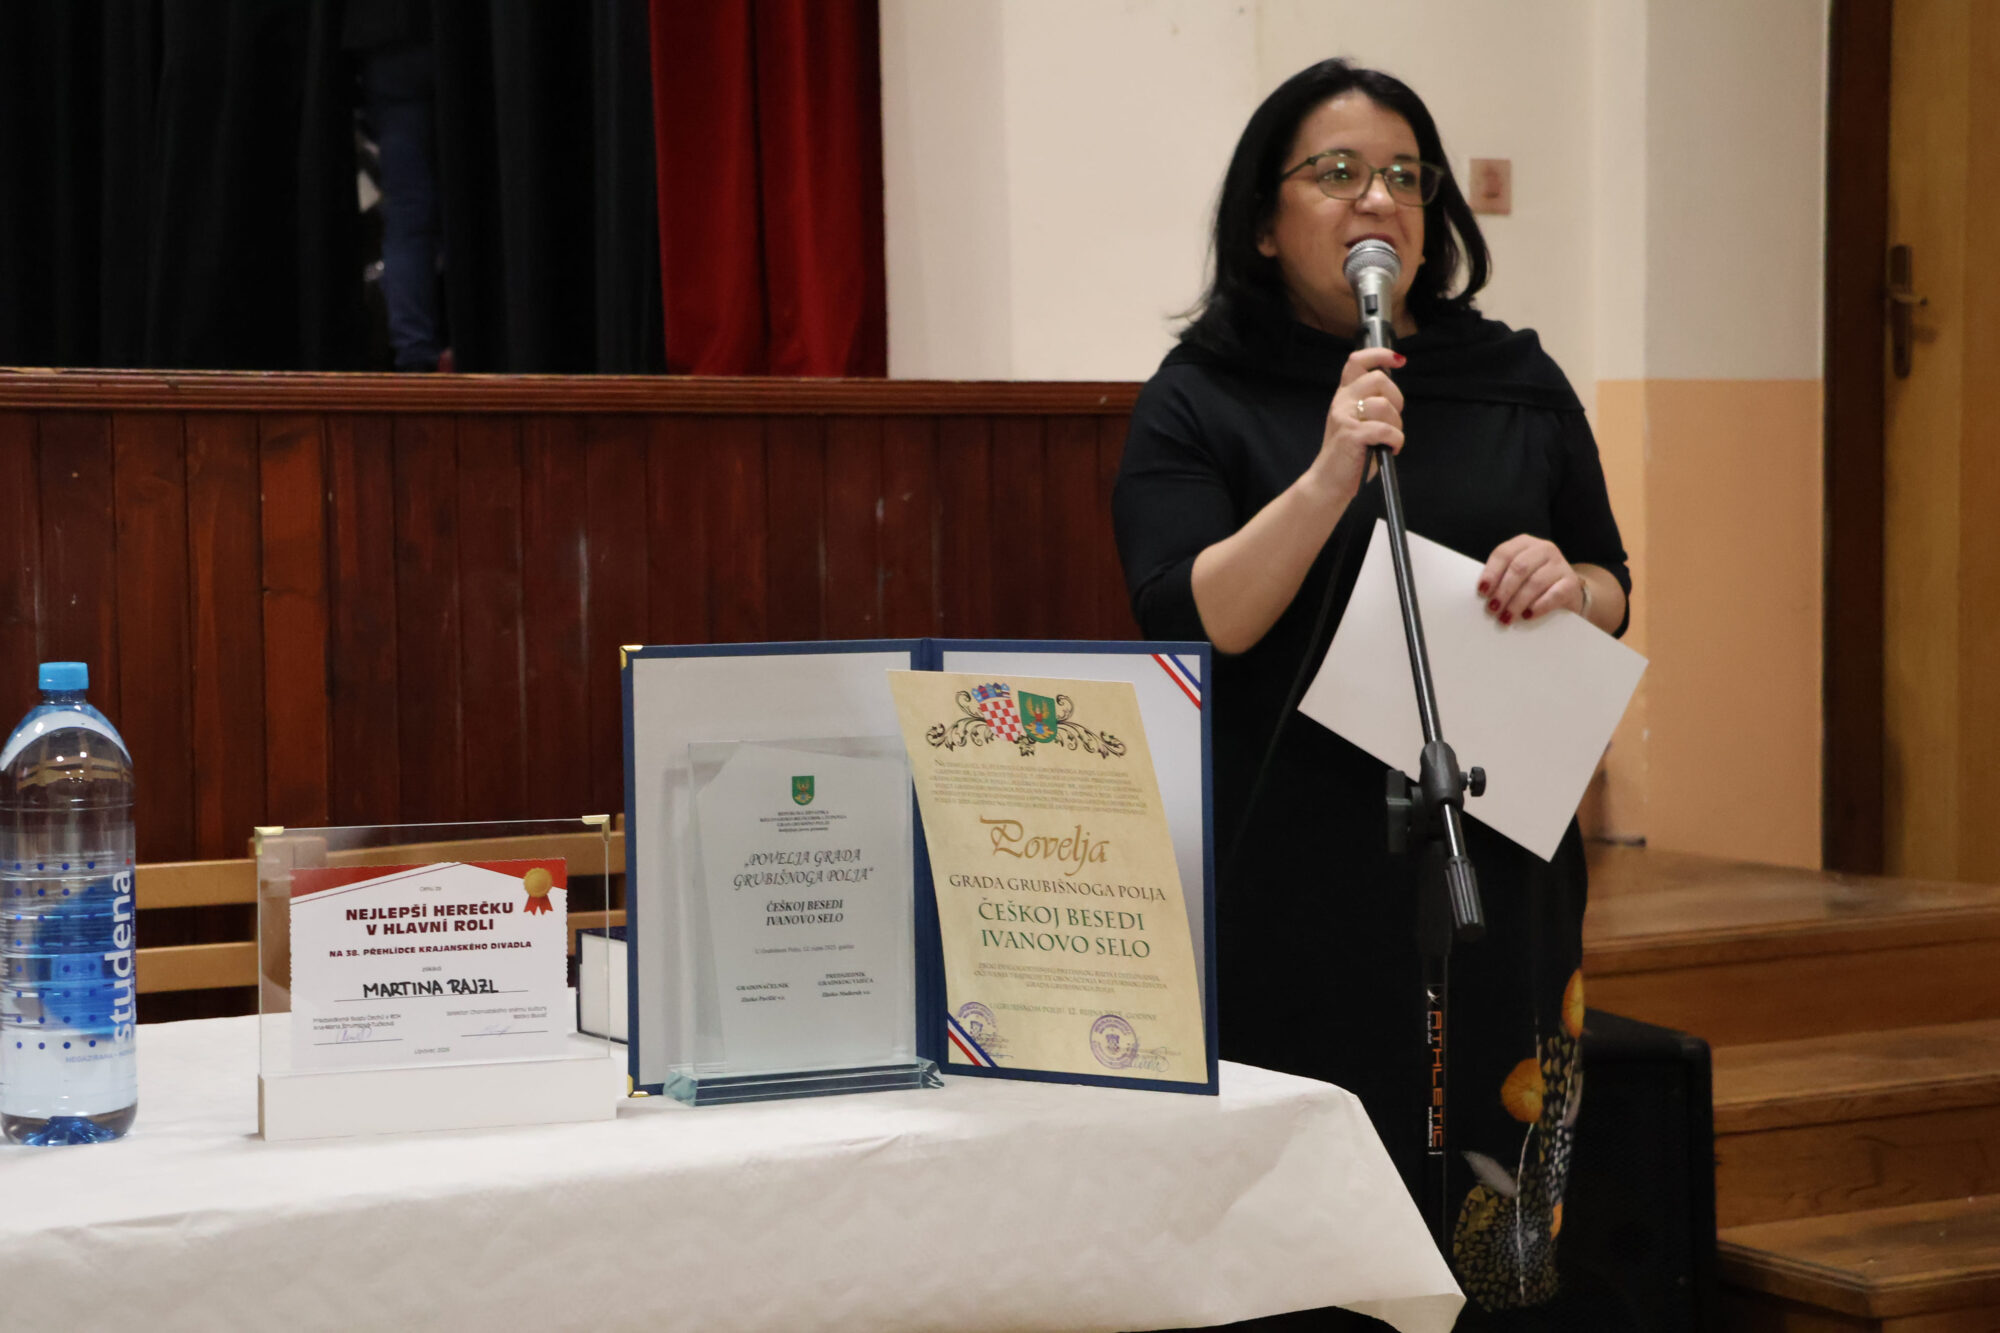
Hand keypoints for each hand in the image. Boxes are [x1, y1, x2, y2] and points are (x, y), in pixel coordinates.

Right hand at [1307, 347, 1406, 505]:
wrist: (1328, 482)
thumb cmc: (1348, 456)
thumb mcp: (1356, 422)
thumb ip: (1371, 404)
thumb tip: (1393, 395)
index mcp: (1344, 396)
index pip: (1357, 361)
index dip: (1380, 355)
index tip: (1398, 361)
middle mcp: (1342, 401)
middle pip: (1378, 379)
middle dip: (1396, 398)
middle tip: (1393, 420)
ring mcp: (1344, 416)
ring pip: (1384, 405)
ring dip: (1396, 424)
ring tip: (1389, 440)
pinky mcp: (1351, 434)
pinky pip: (1386, 429)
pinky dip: (1395, 441)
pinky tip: (1390, 449)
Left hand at [1478, 535, 1581, 625]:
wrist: (1566, 591)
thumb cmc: (1533, 583)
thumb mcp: (1517, 575)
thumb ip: (1501, 578)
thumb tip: (1483, 595)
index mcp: (1524, 543)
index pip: (1503, 553)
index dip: (1491, 573)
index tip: (1482, 592)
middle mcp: (1544, 549)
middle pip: (1518, 568)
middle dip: (1503, 591)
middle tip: (1493, 609)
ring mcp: (1560, 564)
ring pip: (1535, 582)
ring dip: (1517, 603)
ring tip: (1506, 617)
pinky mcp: (1571, 582)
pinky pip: (1554, 594)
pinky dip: (1538, 606)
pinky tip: (1527, 615)